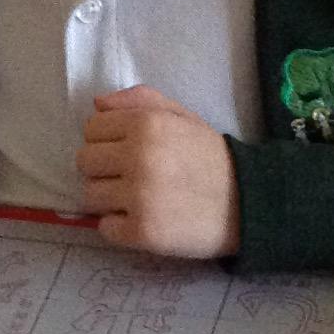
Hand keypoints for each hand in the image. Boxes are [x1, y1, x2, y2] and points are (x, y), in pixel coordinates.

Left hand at [77, 85, 238, 259]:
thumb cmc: (210, 157)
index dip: (106, 140)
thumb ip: (140, 101)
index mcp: (146, 124)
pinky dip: (119, 228)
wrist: (249, 202)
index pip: (91, 129)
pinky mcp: (142, 232)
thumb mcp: (182, 116)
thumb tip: (97, 104)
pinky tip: (144, 220)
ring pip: (89, 196)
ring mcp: (139, 197)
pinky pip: (105, 228)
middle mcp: (138, 157)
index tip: (125, 151)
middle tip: (131, 177)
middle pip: (84, 162)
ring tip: (138, 199)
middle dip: (104, 169)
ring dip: (109, 199)